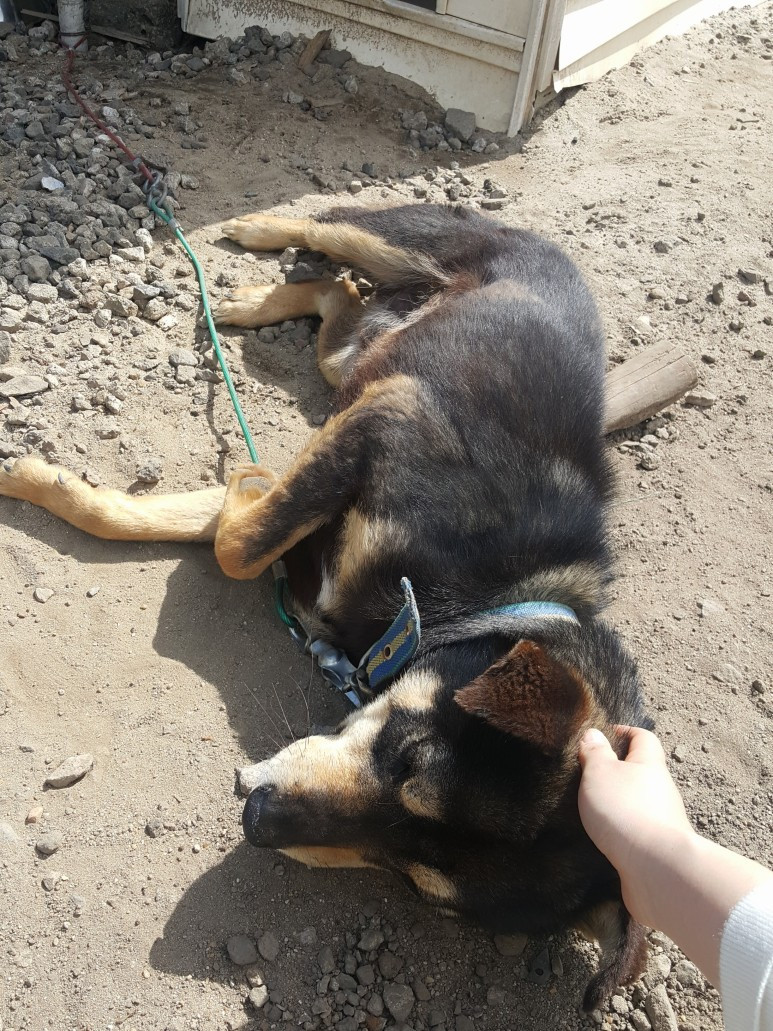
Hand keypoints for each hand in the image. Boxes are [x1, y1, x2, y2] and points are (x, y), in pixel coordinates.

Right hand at [578, 725, 695, 926]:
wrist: (656, 869)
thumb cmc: (626, 810)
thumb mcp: (600, 772)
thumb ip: (595, 752)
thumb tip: (594, 733)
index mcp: (649, 765)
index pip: (643, 737)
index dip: (624, 732)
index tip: (602, 736)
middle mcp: (661, 790)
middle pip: (641, 771)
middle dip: (618, 771)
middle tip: (587, 775)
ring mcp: (662, 821)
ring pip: (638, 803)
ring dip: (619, 803)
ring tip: (590, 809)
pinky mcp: (657, 848)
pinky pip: (637, 831)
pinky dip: (621, 830)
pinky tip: (602, 838)